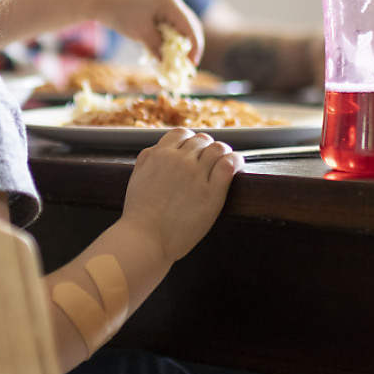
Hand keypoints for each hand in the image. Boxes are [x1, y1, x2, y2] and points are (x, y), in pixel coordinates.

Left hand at [92, 0, 203, 63]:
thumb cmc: (121, 13)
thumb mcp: (142, 33)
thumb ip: (158, 48)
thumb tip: (168, 64)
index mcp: (171, 4)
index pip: (191, 28)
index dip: (194, 48)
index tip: (191, 66)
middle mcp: (171, 2)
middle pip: (189, 26)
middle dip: (190, 46)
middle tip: (186, 65)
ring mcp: (164, 4)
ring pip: (179, 26)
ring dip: (179, 43)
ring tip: (176, 60)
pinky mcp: (156, 8)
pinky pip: (169, 25)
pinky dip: (169, 38)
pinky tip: (164, 50)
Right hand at [120, 128, 242, 262]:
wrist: (146, 239)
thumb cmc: (140, 215)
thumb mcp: (136, 178)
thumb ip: (147, 159)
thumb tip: (159, 148)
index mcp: (160, 155)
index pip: (182, 133)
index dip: (190, 141)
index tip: (194, 151)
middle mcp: (179, 160)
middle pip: (202, 140)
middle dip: (206, 148)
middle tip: (210, 160)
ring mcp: (197, 175)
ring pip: (217, 149)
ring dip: (222, 153)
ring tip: (226, 161)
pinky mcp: (212, 192)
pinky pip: (229, 164)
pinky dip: (236, 161)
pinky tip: (237, 164)